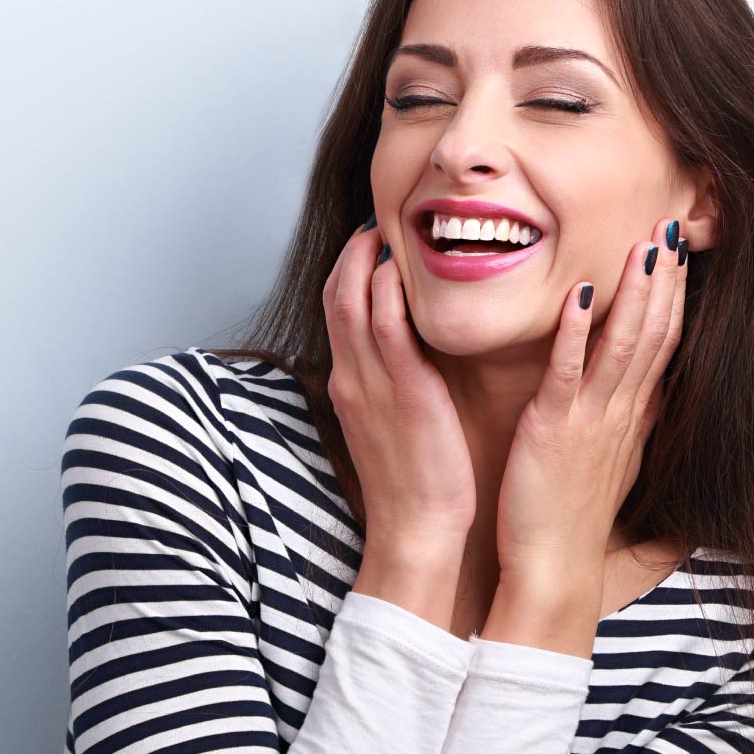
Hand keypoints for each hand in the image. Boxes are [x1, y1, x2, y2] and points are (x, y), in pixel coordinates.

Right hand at [322, 215, 476, 558]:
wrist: (417, 530)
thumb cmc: (414, 483)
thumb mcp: (391, 425)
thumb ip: (391, 386)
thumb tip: (407, 356)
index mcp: (350, 385)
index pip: (337, 310)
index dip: (349, 269)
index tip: (370, 242)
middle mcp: (352, 378)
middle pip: (337, 295)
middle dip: (352, 252)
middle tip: (376, 223)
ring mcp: (372, 384)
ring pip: (353, 302)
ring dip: (366, 259)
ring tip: (389, 230)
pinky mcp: (403, 392)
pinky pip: (387, 328)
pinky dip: (389, 292)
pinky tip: (402, 268)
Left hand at [495, 218, 688, 581]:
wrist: (552, 571)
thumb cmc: (569, 519)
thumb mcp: (611, 465)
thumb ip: (629, 424)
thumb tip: (649, 396)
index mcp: (630, 418)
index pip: (663, 346)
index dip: (673, 298)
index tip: (679, 255)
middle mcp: (619, 413)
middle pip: (654, 334)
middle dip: (665, 281)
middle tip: (673, 229)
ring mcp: (590, 419)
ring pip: (623, 345)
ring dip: (634, 293)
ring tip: (643, 245)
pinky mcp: (554, 429)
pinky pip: (567, 371)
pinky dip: (574, 330)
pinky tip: (579, 291)